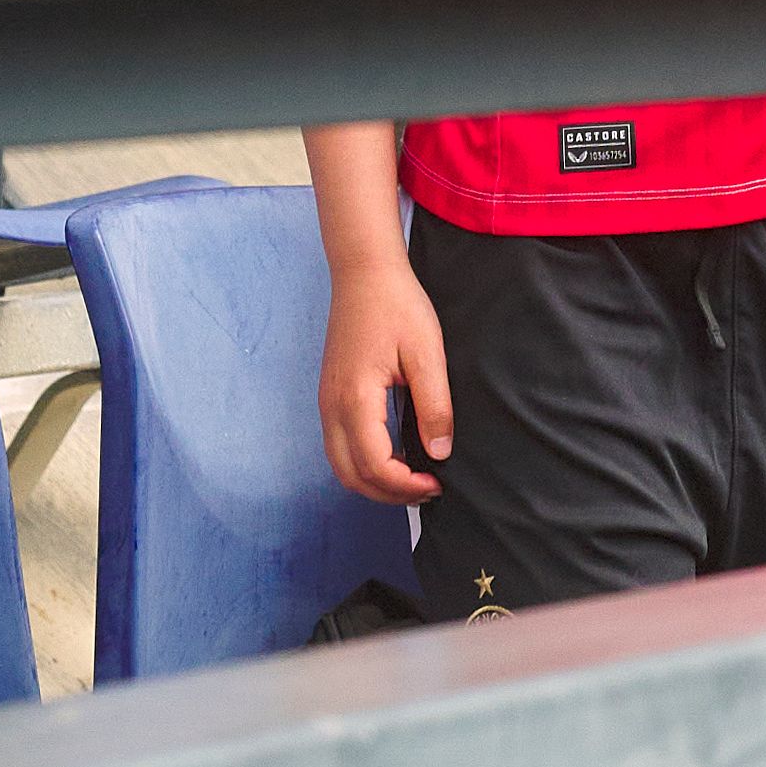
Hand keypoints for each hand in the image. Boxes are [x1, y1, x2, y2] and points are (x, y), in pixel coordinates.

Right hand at [315, 255, 447, 504]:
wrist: (364, 272)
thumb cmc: (396, 305)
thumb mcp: (426, 353)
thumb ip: (434, 405)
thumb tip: (439, 452)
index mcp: (355, 398)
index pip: (375, 465)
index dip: (406, 485)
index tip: (437, 482)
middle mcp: (331, 406)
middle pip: (350, 476)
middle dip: (388, 494)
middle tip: (427, 490)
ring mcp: (326, 401)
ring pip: (340, 465)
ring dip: (374, 482)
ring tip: (412, 479)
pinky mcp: (330, 395)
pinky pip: (338, 446)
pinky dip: (363, 464)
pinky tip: (394, 457)